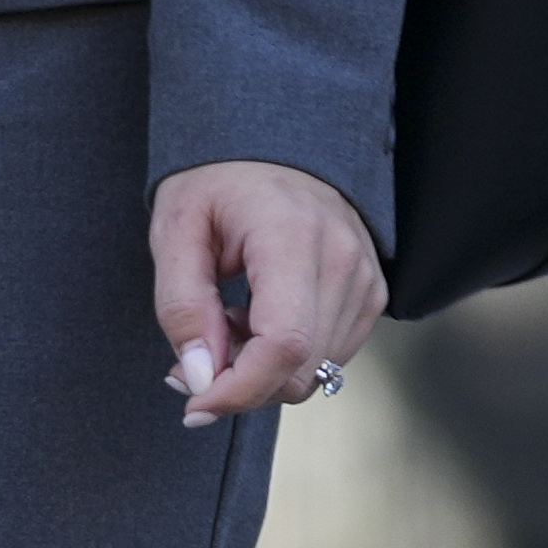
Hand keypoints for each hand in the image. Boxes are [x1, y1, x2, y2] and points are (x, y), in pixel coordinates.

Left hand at [154, 160, 386, 424]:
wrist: (273, 143)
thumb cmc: (216, 183)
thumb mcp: (175, 232)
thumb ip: (182, 307)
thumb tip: (200, 379)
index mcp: (291, 234)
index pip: (283, 344)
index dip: (236, 391)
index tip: (192, 405)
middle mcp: (342, 256)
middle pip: (299, 370)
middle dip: (239, 386)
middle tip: (193, 359)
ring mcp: (365, 275)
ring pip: (314, 373)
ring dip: (262, 371)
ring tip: (228, 322)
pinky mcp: (372, 291)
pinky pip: (330, 355)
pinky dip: (289, 359)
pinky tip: (260, 319)